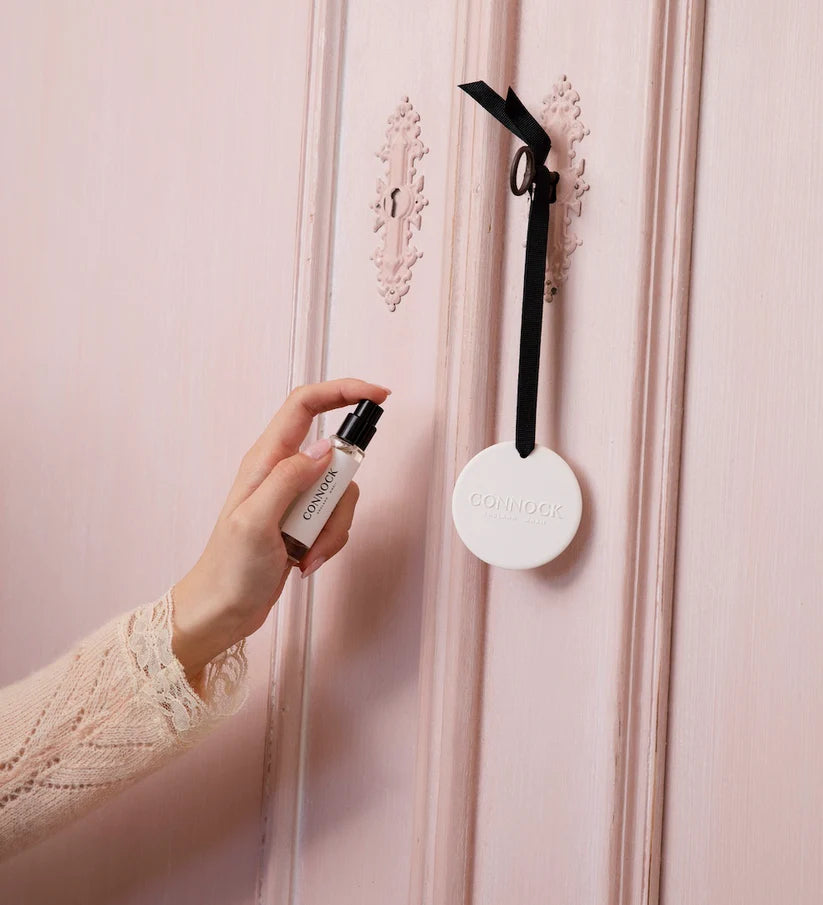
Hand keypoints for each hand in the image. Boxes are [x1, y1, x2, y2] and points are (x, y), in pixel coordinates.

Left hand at [171, 378, 390, 679]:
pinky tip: (304, 562)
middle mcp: (282, 471)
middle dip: (340, 495)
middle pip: (338, 458)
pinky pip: (337, 520)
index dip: (343, 391)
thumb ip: (289, 478)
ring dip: (333, 529)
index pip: (306, 405)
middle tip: (318, 525)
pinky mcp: (306, 522)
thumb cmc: (229, 568)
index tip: (379, 395)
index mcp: (265, 459)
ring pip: (342, 494)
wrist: (223, 610)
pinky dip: (329, 543)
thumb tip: (327, 448)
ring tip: (305, 554)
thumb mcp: (255, 520)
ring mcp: (296, 497)